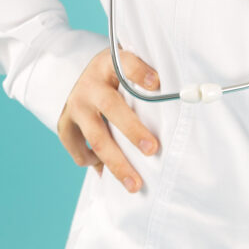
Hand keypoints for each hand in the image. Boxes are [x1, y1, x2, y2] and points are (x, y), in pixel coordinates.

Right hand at [57, 45, 161, 193]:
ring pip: (97, 137)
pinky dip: (92, 163)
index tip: (157, 83)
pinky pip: (78, 150)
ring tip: (135, 184)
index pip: (124, 63)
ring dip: (117, 163)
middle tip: (153, 149)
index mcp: (109, 63)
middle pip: (112, 107)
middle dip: (133, 130)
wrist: (87, 74)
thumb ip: (144, 76)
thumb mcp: (128, 64)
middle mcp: (90, 83)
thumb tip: (184, 95)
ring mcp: (75, 105)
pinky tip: (106, 171)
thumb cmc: (118, 73)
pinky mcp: (65, 124)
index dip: (139, 72)